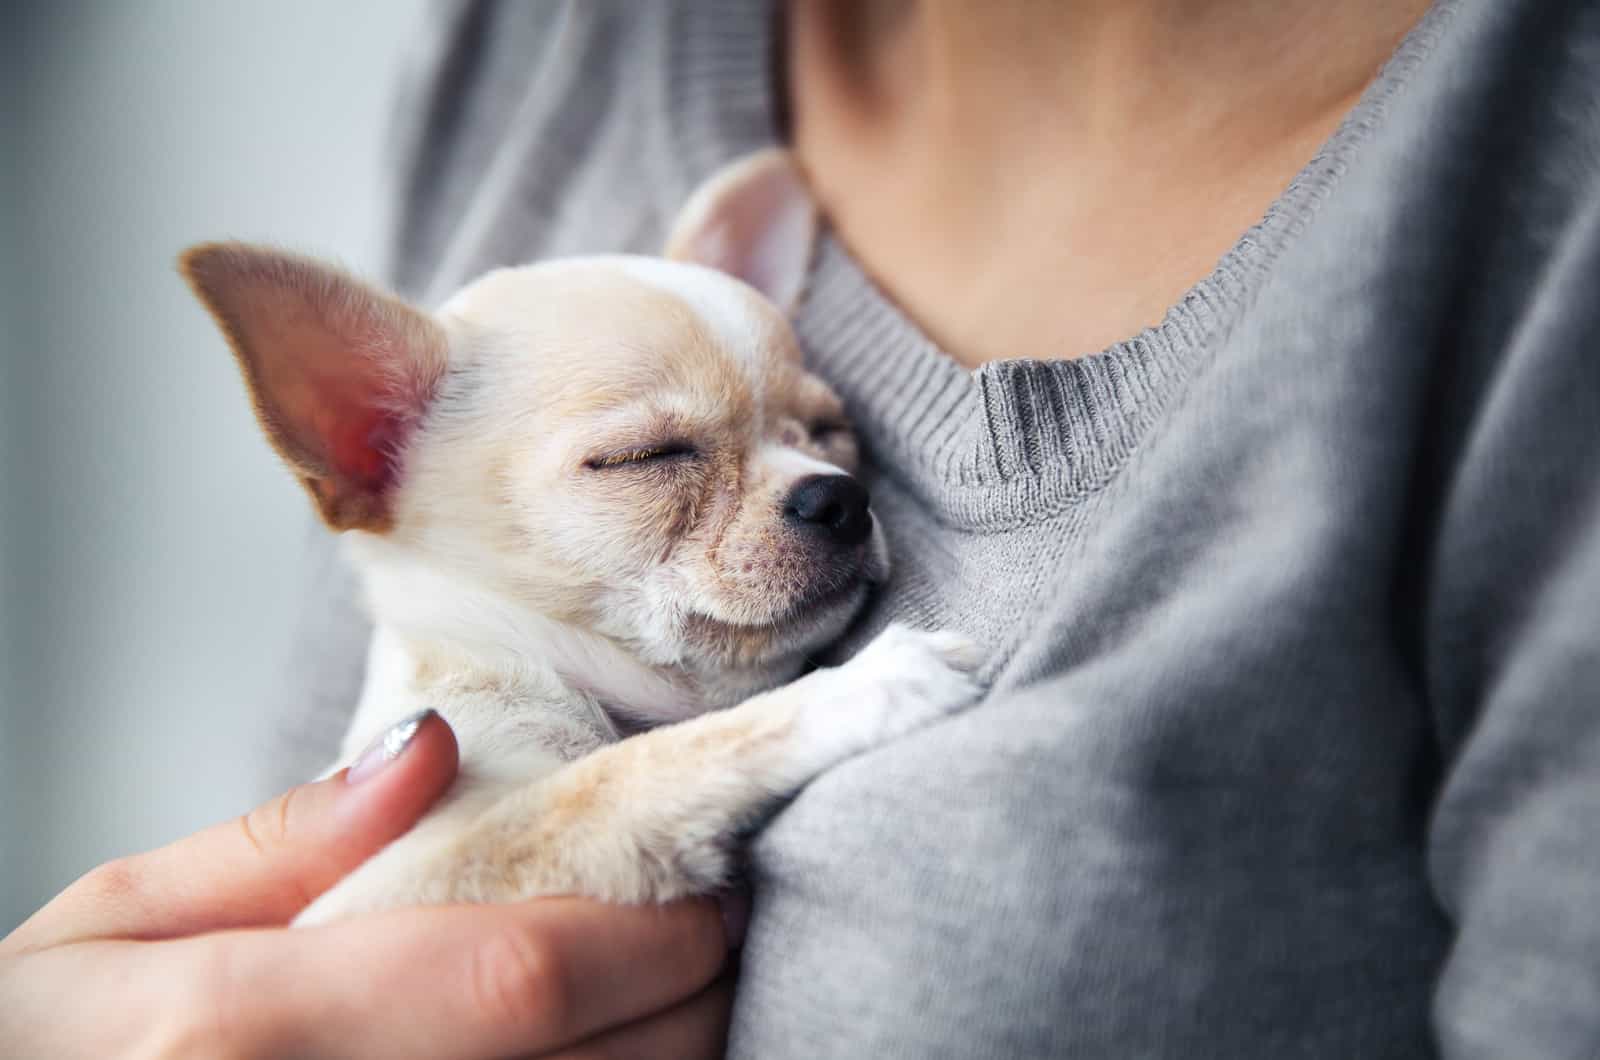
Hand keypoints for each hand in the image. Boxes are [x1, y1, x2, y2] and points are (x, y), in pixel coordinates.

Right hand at [0, 711, 736, 1058]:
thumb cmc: (48, 1057)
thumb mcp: (110, 926)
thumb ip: (281, 843)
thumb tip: (434, 751)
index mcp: (237, 1029)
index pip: (518, 976)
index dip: (650, 936)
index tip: (705, 892)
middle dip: (691, 1001)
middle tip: (716, 935)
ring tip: (677, 1000)